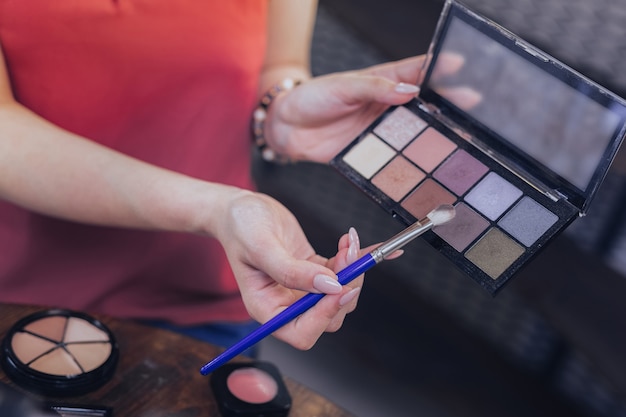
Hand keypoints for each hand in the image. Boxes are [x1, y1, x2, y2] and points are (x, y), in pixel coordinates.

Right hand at [214, 190, 363, 348]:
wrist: (240, 208)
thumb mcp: (262, 247)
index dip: (324, 315)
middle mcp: (285, 304)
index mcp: (266, 308)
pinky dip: (350, 261)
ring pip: (338, 297)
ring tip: (349, 244)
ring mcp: (301, 289)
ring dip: (351, 272)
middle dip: (344, 288)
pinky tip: (349, 242)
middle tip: (350, 256)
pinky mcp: (313, 272)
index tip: (340, 287)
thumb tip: (329, 285)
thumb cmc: (240, 227)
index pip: (301, 332)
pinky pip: (339, 276)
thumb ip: (293, 271)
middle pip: (328, 316)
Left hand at [265, 53, 478, 162]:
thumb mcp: (342, 87)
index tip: (463, 67)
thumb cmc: (313, 98)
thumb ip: (374, 88)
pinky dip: (415, 158)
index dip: (441, 69)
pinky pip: (398, 155)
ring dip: (437, 133)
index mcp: (383, 80)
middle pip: (425, 103)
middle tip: (475, 110)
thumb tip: (410, 90)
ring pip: (416, 130)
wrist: (286, 128)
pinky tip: (430, 162)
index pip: (418, 70)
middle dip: (450, 105)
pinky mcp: (374, 151)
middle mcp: (388, 104)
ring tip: (462, 136)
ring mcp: (383, 129)